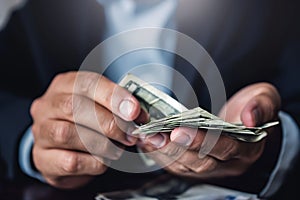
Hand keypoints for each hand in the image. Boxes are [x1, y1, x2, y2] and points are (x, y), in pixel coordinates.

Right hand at [30, 71, 142, 188]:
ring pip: (68, 133)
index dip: (113, 96)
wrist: (63, 149)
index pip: (87, 83)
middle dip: (109, 123)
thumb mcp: (101, 106)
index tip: (134, 111)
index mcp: (65, 85)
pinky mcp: (43, 159)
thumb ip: (119, 108)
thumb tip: (141, 117)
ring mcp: (40, 132)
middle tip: (130, 135)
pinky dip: (94, 162)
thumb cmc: (86, 122)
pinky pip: (70, 161)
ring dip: (101, 143)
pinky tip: (103, 161)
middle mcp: (47, 105)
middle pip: (74, 107)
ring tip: (118, 149)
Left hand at [139, 83, 280, 179]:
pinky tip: (148, 142)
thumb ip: (260, 106)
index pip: (225, 149)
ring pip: (185, 166)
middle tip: (156, 134)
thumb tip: (250, 117)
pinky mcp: (196, 165)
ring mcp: (211, 166)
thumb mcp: (265, 99)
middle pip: (201, 162)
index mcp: (247, 148)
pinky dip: (161, 155)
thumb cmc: (253, 108)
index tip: (180, 130)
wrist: (246, 120)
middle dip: (176, 148)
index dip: (202, 141)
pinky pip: (177, 166)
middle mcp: (228, 163)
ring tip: (148, 136)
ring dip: (164, 153)